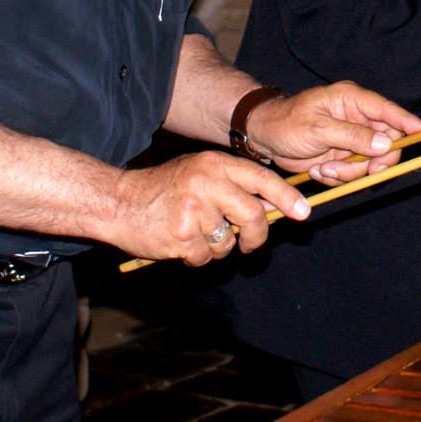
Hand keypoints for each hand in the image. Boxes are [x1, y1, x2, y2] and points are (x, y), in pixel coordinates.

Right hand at [108, 149, 313, 265]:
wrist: (117, 202)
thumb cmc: (163, 190)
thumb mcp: (198, 173)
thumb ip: (232, 185)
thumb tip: (272, 206)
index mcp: (214, 165)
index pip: (261, 179)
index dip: (286, 197)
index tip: (303, 212)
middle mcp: (207, 184)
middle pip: (253, 215)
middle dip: (257, 236)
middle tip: (251, 245)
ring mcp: (194, 210)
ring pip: (228, 242)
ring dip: (218, 247)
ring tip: (196, 236)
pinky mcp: (182, 236)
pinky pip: (206, 256)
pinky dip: (197, 257)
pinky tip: (180, 242)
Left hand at [246, 82, 420, 183]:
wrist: (263, 137)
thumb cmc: (286, 122)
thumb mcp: (318, 128)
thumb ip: (353, 136)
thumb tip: (386, 144)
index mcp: (353, 101)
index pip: (389, 111)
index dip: (409, 122)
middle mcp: (358, 119)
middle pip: (387, 142)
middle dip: (374, 161)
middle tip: (364, 171)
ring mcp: (352, 139)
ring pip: (371, 163)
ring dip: (350, 172)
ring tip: (324, 169)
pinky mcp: (344, 157)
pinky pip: (354, 173)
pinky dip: (339, 177)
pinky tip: (319, 170)